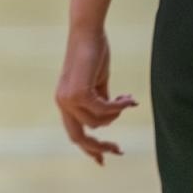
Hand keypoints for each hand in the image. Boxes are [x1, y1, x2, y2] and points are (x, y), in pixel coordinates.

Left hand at [55, 26, 136, 164]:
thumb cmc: (94, 52)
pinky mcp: (79, 93)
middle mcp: (63, 103)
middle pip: (79, 137)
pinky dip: (118, 106)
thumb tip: (112, 115)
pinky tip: (129, 99)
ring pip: (97, 122)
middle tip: (119, 150)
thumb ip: (101, 99)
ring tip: (128, 100)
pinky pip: (103, 109)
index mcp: (65, 101)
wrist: (88, 32)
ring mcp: (68, 99)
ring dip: (116, 114)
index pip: (75, 132)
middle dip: (99, 147)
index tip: (103, 160)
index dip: (89, 148)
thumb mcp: (98, 81)